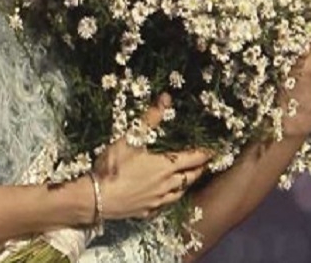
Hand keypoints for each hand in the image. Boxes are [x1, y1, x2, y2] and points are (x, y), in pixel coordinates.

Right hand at [93, 94, 211, 219]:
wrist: (97, 198)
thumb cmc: (115, 166)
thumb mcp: (131, 138)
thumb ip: (150, 118)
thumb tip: (166, 98)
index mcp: (165, 166)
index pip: (192, 159)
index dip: (204, 154)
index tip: (213, 151)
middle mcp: (166, 185)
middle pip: (189, 178)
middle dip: (198, 170)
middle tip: (204, 165)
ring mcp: (156, 201)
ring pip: (178, 193)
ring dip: (186, 185)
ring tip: (187, 180)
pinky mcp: (146, 212)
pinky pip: (163, 205)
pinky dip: (168, 199)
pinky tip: (164, 197)